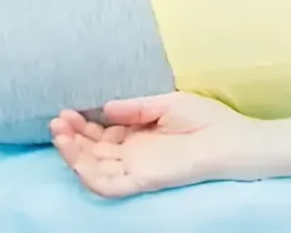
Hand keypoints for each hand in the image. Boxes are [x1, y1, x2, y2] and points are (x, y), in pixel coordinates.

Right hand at [50, 92, 255, 197]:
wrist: (233, 140)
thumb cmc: (208, 121)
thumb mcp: (167, 104)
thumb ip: (135, 108)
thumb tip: (104, 107)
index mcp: (137, 136)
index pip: (100, 134)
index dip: (82, 124)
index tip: (67, 111)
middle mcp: (132, 154)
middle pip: (91, 150)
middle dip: (70, 137)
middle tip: (57, 121)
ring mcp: (135, 169)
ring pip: (93, 169)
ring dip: (72, 155)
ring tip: (60, 135)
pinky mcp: (142, 181)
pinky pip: (108, 186)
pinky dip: (89, 176)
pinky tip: (76, 160)